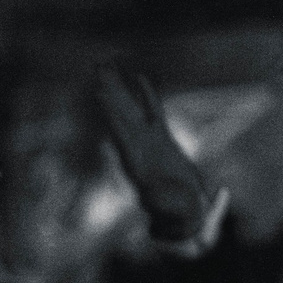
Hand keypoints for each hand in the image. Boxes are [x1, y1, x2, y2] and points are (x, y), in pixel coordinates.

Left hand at [97, 65, 214, 240]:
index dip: (113, 115)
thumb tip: (151, 196)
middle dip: (111, 92)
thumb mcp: (168, 210)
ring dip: (121, 89)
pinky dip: (147, 96)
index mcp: (138, 166)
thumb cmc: (177, 216)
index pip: (123, 135)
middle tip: (98, 68)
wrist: (184, 216)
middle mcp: (139, 150)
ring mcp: (149, 143)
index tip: (101, 95)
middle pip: (122, 115)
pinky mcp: (162, 140)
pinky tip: (140, 78)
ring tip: (107, 67)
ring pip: (133, 110)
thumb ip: (160, 202)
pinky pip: (154, 112)